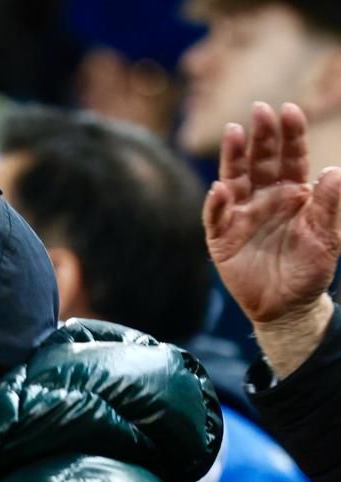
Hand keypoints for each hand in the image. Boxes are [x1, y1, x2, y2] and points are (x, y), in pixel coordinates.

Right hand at [205, 102, 340, 376]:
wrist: (287, 306)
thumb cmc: (310, 270)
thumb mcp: (327, 238)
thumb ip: (329, 205)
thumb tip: (332, 171)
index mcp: (293, 194)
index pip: (290, 157)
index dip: (290, 134)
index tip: (289, 111)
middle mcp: (265, 199)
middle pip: (260, 160)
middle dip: (260, 135)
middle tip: (259, 109)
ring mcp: (242, 216)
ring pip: (235, 178)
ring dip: (233, 156)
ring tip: (233, 132)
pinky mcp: (222, 238)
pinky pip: (216, 216)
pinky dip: (216, 202)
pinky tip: (220, 189)